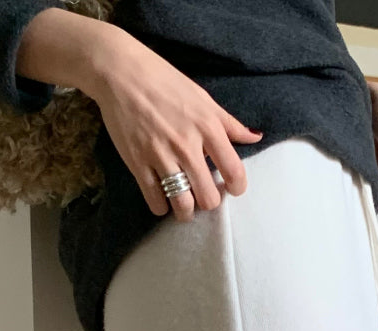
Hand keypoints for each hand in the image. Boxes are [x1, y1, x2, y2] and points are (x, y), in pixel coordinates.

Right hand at [87, 27, 263, 218]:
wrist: (121, 72)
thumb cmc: (165, 82)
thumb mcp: (203, 98)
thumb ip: (229, 123)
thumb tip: (256, 137)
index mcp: (207, 127)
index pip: (234, 171)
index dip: (237, 187)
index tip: (231, 188)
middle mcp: (187, 145)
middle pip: (209, 198)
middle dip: (208, 202)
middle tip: (202, 194)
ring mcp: (161, 156)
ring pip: (183, 205)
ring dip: (186, 211)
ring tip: (184, 205)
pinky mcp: (137, 163)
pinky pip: (155, 201)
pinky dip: (161, 207)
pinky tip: (162, 199)